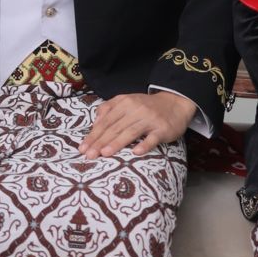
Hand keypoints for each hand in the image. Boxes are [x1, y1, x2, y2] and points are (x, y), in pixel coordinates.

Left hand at [79, 91, 195, 159]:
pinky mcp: (162, 129)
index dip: (93, 135)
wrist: (175, 103)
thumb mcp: (126, 101)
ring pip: (130, 132)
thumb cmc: (146, 106)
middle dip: (100, 142)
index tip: (83, 148)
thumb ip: (109, 108)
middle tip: (89, 155)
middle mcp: (136, 109)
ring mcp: (150, 119)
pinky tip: (136, 153)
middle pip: (115, 127)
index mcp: (125, 103)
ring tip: (105, 153)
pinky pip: (152, 138)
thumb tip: (94, 122)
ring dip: (117, 143)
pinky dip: (144, 145)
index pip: (106, 121)